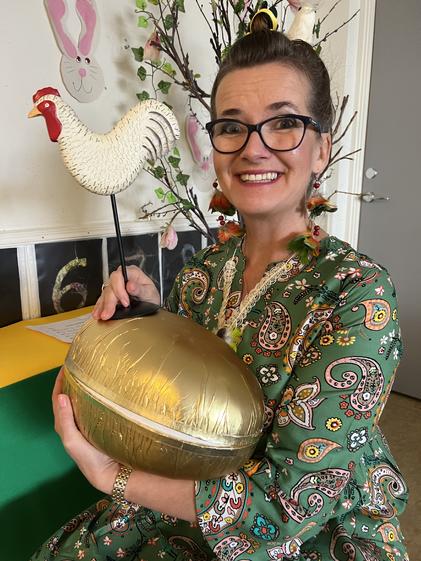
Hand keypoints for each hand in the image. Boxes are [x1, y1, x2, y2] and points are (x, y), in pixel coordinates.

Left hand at [52, 368, 118, 493]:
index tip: (66, 366)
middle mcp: (73, 423)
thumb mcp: (72, 440)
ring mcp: (87, 423)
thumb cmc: (89, 458)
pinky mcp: (99, 424)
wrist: (110, 473)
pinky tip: (102, 390)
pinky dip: (94, 395)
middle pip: (69, 397)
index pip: (57, 399)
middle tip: (80, 366)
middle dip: (71, 382)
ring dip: (83, 387)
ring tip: (91, 374)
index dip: (59, 382)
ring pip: (81, 401)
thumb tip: (61, 396)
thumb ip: (65, 420)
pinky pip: (93, 406)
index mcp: (63, 426)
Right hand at [93, 265, 160, 319]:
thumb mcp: (150, 293)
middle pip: (110, 286)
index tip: (125, 302)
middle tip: (109, 313)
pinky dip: (100, 307)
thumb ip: (140, 289)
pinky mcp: (112, 295)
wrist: (152, 304)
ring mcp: (116, 286)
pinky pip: (103, 300)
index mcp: (132, 273)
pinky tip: (98, 313)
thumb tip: (131, 285)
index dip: (120, 289)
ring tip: (102, 316)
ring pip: (105, 293)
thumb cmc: (151, 296)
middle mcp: (122, 278)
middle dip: (109, 301)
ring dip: (102, 306)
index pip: (119, 276)